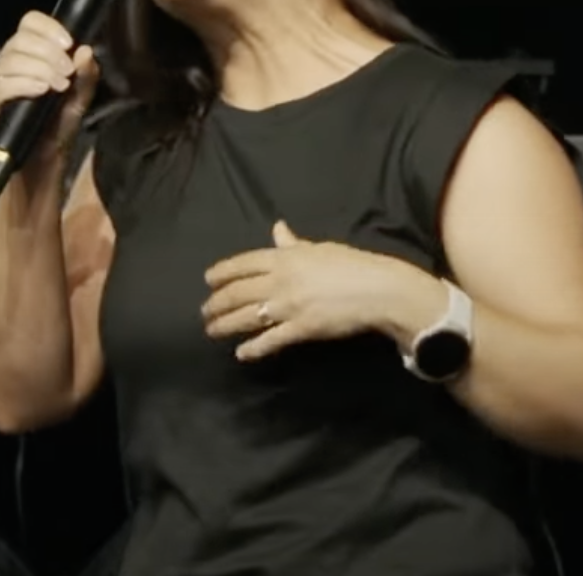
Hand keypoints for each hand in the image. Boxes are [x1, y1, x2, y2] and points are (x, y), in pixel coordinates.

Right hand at [0, 10, 100, 171]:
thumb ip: (86, 75)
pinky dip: (22, 84)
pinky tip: (40, 90)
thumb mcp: (80, 98)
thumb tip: (86, 50)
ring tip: (59, 85)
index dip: (48, 28)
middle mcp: (9, 61)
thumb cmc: (58, 125)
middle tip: (67, 72)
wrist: (45, 159)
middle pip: (20, 39)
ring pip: (10, 59)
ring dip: (39, 69)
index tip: (69, 43)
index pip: (30, 23)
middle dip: (48, 53)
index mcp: (31, 53)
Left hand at [202, 221, 439, 361]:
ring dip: (225, 324)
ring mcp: (288, 306)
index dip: (222, 272)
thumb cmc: (351, 265)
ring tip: (212, 330)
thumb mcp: (319, 248)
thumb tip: (277, 228)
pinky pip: (270, 340)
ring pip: (247, 316)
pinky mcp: (300, 329)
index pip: (243, 263)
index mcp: (285, 257)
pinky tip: (241, 353)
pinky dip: (253, 348)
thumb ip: (293, 243)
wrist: (377, 289)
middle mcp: (280, 280)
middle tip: (205, 311)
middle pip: (238, 291)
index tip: (208, 280)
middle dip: (217, 302)